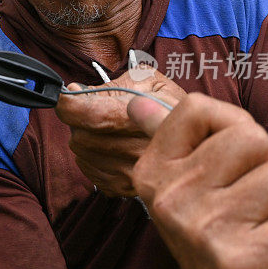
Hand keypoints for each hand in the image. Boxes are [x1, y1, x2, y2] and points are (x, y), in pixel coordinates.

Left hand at [55, 65, 185, 196]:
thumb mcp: (147, 79)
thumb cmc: (171, 104)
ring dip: (86, 137)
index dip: (69, 104)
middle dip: (79, 120)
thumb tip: (75, 90)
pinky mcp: (123, 189)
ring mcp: (129, 174)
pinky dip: (92, 156)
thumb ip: (108, 84)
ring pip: (82, 153)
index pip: (89, 115)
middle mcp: (135, 152)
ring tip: (107, 128)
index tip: (66, 96)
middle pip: (80, 135)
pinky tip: (110, 145)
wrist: (201, 140)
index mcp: (141, 120)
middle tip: (94, 109)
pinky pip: (89, 170)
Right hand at [128, 93, 267, 268]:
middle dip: (266, 165)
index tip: (227, 156)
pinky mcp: (244, 262)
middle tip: (252, 196)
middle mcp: (172, 198)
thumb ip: (165, 135)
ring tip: (263, 221)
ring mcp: (205, 230)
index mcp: (153, 172)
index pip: (197, 108)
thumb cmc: (208, 228)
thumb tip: (137, 101)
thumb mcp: (178, 181)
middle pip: (253, 137)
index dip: (229, 124)